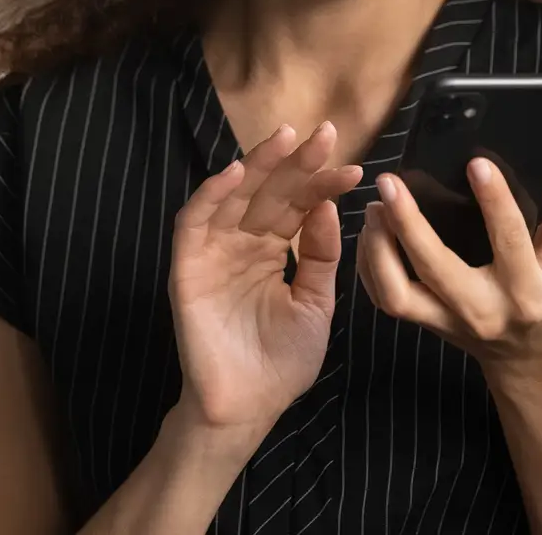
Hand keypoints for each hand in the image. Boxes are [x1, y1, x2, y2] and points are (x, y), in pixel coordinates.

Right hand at [168, 122, 363, 435]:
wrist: (249, 407)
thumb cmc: (281, 362)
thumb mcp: (316, 304)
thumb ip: (322, 257)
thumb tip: (329, 206)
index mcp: (274, 251)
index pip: (298, 205)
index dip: (322, 184)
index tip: (354, 169)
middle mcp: (243, 244)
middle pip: (269, 192)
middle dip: (296, 162)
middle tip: (325, 134)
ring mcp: (214, 252)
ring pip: (234, 196)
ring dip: (257, 165)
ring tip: (284, 139)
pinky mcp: (188, 268)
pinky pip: (194, 223)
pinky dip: (211, 195)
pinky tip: (235, 173)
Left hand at [358, 159, 541, 373]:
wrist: (528, 356)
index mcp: (526, 291)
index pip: (510, 242)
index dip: (495, 202)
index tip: (477, 163)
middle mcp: (482, 310)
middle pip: (436, 267)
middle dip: (408, 223)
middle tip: (391, 181)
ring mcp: (447, 322)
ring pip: (396, 293)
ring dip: (378, 247)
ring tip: (375, 206)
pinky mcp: (423, 324)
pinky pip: (383, 299)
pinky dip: (369, 264)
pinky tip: (371, 231)